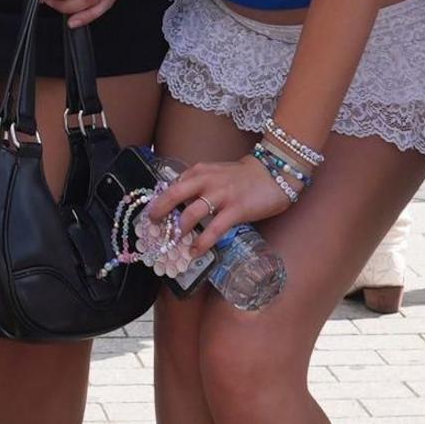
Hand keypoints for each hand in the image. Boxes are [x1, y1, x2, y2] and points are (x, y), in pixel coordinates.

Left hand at [155, 150, 294, 255]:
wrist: (273, 172)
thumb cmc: (242, 176)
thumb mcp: (214, 173)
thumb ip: (197, 185)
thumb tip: (177, 205)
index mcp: (199, 171)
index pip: (172, 186)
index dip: (159, 202)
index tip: (151, 215)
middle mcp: (206, 181)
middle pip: (174, 195)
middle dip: (159, 212)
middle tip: (152, 226)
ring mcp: (221, 195)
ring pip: (191, 214)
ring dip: (180, 230)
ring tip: (175, 242)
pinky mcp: (236, 210)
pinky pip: (214, 229)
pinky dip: (202, 242)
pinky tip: (195, 251)